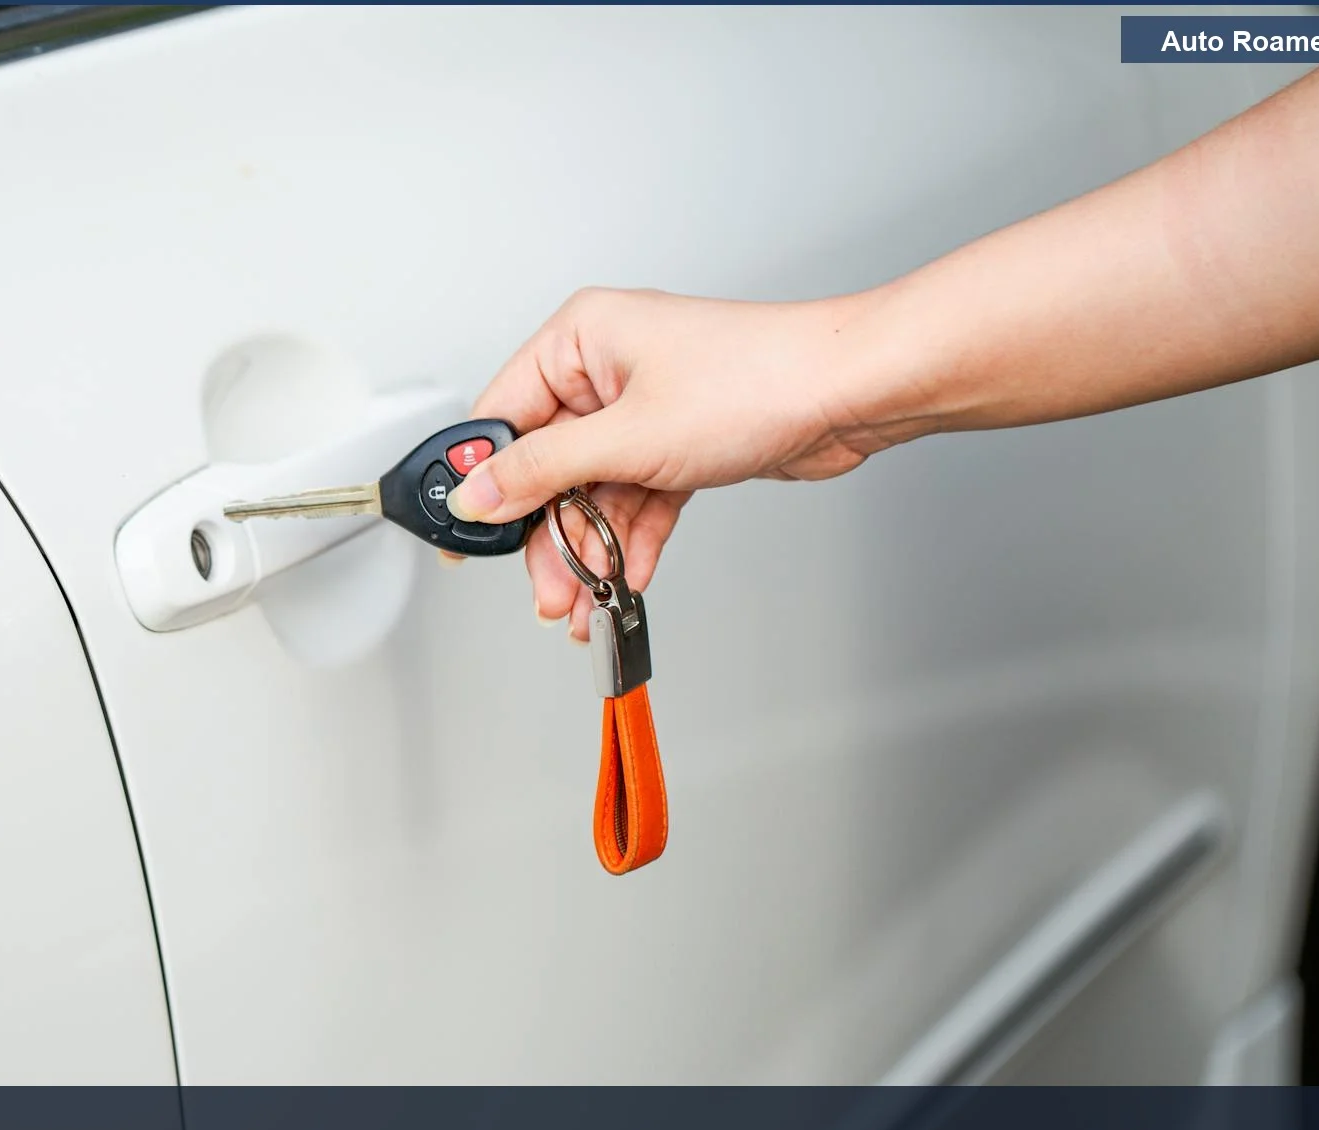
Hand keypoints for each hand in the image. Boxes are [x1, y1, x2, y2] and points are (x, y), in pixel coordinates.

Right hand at [450, 287, 904, 639]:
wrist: (850, 393)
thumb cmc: (758, 380)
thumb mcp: (628, 437)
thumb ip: (542, 471)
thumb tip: (477, 494)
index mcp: (581, 338)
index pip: (504, 415)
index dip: (484, 482)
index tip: (468, 537)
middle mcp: (608, 368)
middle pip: (548, 465)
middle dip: (549, 535)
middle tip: (546, 591)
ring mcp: (646, 407)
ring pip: (594, 491)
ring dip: (590, 550)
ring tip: (585, 602)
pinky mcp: (680, 442)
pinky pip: (636, 498)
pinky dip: (631, 540)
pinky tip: (628, 578)